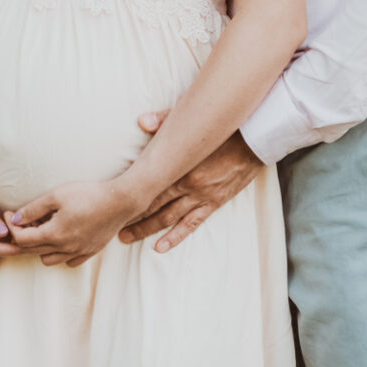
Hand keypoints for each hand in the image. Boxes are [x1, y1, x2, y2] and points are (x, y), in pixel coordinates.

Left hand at [5, 179, 143, 267]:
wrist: (120, 201)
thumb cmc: (88, 195)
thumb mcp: (56, 195)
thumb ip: (33, 209)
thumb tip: (15, 219)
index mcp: (54, 234)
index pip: (22, 239)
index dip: (11, 227)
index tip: (10, 213)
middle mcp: (65, 248)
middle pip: (32, 251)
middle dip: (21, 236)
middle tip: (20, 220)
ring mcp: (78, 252)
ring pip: (49, 260)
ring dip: (39, 247)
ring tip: (42, 228)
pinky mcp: (90, 251)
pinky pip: (68, 261)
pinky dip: (59, 253)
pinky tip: (60, 237)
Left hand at [118, 112, 263, 252]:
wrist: (255, 139)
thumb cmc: (222, 127)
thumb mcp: (193, 120)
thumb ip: (165, 121)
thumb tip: (142, 121)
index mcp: (179, 165)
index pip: (148, 184)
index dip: (129, 195)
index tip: (111, 203)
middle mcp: (188, 185)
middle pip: (153, 204)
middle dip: (131, 216)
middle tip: (112, 227)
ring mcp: (201, 196)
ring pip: (168, 218)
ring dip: (146, 229)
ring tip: (127, 237)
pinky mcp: (214, 202)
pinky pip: (192, 224)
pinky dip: (175, 237)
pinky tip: (160, 247)